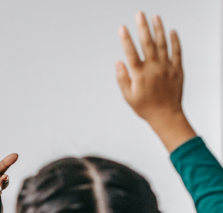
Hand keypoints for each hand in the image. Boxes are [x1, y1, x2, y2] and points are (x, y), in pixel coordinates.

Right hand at [116, 12, 195, 150]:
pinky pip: (177, 51)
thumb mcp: (128, 97)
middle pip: (147, 43)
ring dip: (158, 29)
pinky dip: (174, 40)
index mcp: (139, 75)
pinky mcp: (177, 69)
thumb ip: (122, 79)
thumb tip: (118, 62)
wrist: (166, 115)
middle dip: (143, 27)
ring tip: (155, 17)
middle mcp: (153, 68)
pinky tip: (172, 31)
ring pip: (163, 44)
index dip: (126, 39)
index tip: (122, 28)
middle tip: (139, 14)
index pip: (131, 53)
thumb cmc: (145, 107)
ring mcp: (166, 67)